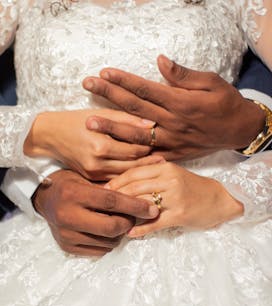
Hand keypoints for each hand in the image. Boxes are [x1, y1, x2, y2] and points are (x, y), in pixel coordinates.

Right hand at [24, 108, 154, 179]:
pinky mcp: (91, 178)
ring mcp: (94, 173)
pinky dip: (127, 176)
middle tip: (165, 161)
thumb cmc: (77, 120)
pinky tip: (138, 173)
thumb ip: (127, 120)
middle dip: (149, 162)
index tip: (162, 145)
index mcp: (101, 145)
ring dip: (140, 171)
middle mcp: (98, 163)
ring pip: (126, 175)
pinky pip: (115, 179)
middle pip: (133, 165)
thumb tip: (152, 124)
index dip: (150, 147)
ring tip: (156, 168)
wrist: (50, 135)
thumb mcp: (102, 114)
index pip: (135, 150)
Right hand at [33, 170, 159, 255]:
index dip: (135, 205)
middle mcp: (68, 216)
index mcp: (73, 194)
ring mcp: (66, 234)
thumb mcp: (87, 178)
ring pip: (108, 241)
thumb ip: (111, 188)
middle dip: (129, 223)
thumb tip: (143, 197)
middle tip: (134, 216)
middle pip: (111, 227)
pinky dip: (109, 242)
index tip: (152, 208)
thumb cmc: (70, 183)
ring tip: (118, 221)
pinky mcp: (67, 247)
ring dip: (120, 233)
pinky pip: (99, 250)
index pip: (111, 201)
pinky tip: (107, 231)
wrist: (44, 199)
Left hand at [83, 55, 265, 159]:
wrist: (238, 130)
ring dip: (112, 128)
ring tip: (90, 123)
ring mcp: (171, 141)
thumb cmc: (225, 103)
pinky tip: (112, 154)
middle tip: (87, 85)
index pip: (145, 89)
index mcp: (180, 102)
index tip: (103, 72)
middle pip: (135, 108)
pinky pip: (148, 157)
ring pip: (136, 135)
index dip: (123, 80)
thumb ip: (183, 75)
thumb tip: (160, 61)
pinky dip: (131, 156)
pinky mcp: (173, 155)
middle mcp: (172, 123)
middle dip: (109, 95)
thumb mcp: (211, 82)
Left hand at [107, 162, 243, 236]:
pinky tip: (130, 233)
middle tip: (102, 205)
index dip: (117, 181)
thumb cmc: (193, 187)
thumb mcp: (174, 175)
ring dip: (126, 213)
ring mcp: (175, 198)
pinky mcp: (180, 215)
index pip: (134, 173)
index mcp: (166, 168)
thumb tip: (126, 183)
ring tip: (112, 219)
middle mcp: (170, 180)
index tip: (104, 189)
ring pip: (143, 204)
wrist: (219, 199)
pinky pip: (155, 223)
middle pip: (135, 187)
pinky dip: (141, 229)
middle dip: (116, 196)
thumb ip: (153, 176)